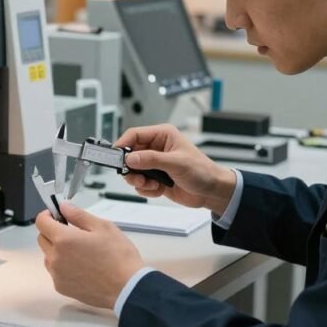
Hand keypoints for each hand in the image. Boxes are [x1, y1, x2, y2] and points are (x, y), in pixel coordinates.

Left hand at [36, 202, 145, 308]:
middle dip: (52, 232)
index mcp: (63, 239)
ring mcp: (56, 274)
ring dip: (57, 250)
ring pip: (48, 256)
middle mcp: (55, 258)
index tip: (58, 215)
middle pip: (42, 239)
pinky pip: (55, 272)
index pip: (41, 222)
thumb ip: (79, 215)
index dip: (48, 215)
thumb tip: (63, 207)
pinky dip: (62, 266)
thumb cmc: (118, 256)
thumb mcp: (103, 227)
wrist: (128, 289)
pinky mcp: (61, 288)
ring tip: (79, 252)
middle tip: (72, 232)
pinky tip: (81, 267)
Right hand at [116, 125, 235, 216]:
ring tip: (152, 184)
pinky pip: (140, 183)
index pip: (134, 134)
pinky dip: (146, 189)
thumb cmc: (202, 171)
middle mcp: (156, 148)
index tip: (115, 156)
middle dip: (131, 168)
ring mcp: (155, 164)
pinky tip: (159, 189)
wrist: (212, 192)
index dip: (122, 144)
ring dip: (139, 180)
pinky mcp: (155, 178)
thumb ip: (151, 159)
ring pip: (132, 170)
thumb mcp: (176, 163)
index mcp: (162, 135)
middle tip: (135, 177)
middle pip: (129, 154)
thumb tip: (130, 158)